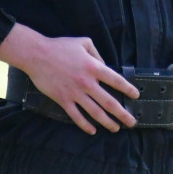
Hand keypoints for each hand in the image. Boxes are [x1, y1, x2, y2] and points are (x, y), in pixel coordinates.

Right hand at [0, 23, 139, 134]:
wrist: (37, 54)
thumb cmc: (60, 46)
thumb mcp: (84, 42)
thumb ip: (97, 54)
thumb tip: (104, 65)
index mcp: (94, 67)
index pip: (116, 81)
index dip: (128, 89)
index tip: (136, 96)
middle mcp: (87, 82)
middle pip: (109, 102)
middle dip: (122, 114)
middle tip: (132, 122)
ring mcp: (75, 93)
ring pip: (95, 112)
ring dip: (107, 122)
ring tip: (116, 128)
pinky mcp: (63, 100)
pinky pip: (76, 116)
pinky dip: (85, 125)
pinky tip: (92, 131)